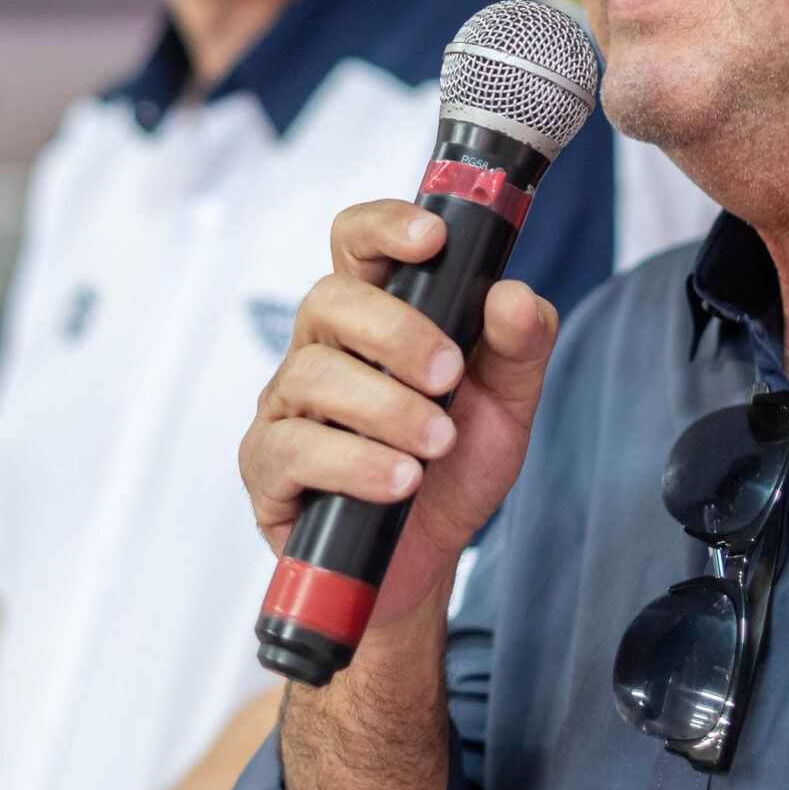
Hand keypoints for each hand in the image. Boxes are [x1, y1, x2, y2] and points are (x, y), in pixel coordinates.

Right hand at [241, 199, 558, 630]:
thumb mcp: (507, 406)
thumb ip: (519, 347)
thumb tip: (514, 296)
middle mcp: (322, 349)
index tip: (430, 238)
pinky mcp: (268, 466)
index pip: (357, 244)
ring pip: (312, 374)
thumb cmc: (453, 470)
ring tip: (437, 444)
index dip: (383, 227)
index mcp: (374, 318)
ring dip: (387, 408)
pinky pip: (294, 447)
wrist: (427, 562)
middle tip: (449, 376)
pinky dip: (355, 462)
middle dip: (397, 333)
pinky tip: (399, 481)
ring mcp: (287, 406)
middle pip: (329, 300)